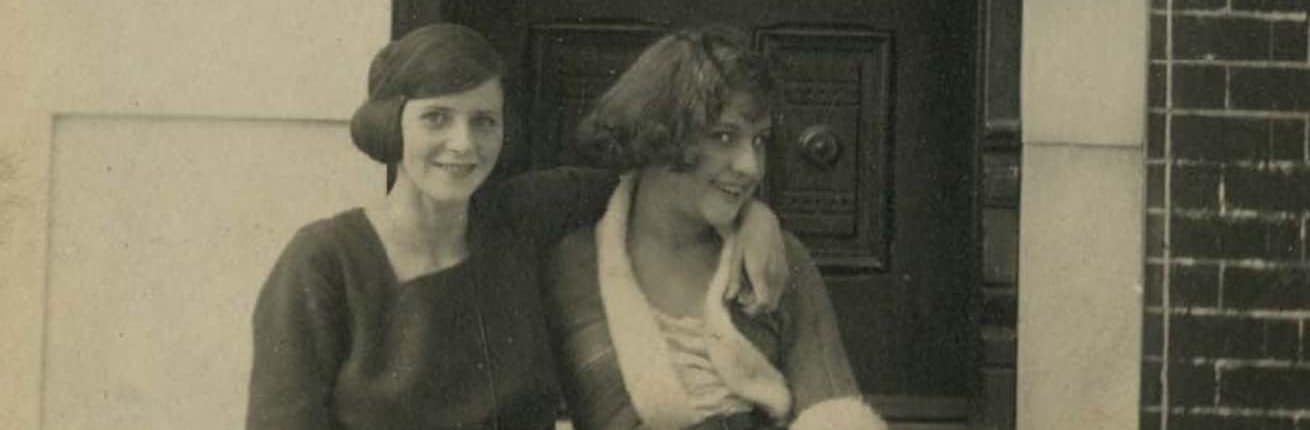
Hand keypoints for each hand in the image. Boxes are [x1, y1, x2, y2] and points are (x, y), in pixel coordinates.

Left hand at [731, 200, 788, 314]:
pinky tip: (759, 282)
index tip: (741, 307)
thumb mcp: (734, 257)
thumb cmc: (744, 237)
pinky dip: (771, 292)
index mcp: (760, 273)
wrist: (763, 220)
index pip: (763, 302)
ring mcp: (782, 272)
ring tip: (750, 289)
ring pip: (777, 298)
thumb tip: (729, 298)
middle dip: (757, 307)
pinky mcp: (786, 269)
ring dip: (765, 299)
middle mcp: (774, 275)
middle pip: (771, 304)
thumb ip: (734, 279)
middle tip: (743, 299)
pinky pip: (780, 289)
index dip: (752, 310)